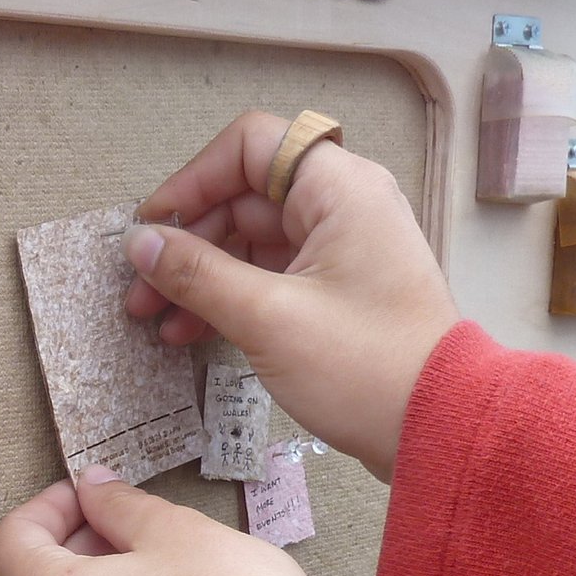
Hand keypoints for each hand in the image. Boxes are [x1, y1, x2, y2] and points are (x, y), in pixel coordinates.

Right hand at [125, 110, 459, 482]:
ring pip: (251, 242)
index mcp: (339, 188)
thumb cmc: (366, 366)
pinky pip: (269, 277)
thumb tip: (140, 243)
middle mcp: (342, 206)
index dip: (193, 180)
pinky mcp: (336, 291)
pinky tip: (188, 332)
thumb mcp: (267, 317)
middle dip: (186, 242)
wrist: (437, 428)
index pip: (250, 147)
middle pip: (243, 198)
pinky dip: (229, 298)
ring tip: (155, 320)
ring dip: (200, 277)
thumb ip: (197, 274)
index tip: (153, 227)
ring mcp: (340, 250)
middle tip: (138, 290)